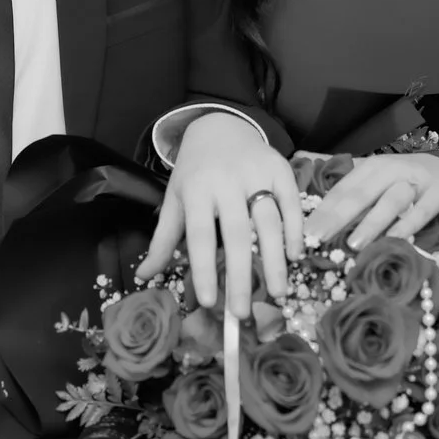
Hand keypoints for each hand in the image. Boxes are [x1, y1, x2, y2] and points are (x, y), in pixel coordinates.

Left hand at [137, 112, 303, 310]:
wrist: (219, 125)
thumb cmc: (195, 172)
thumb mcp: (174, 200)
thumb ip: (163, 240)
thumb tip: (143, 277)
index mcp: (196, 190)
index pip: (200, 235)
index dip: (204, 269)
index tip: (210, 303)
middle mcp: (226, 181)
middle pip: (236, 234)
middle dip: (241, 276)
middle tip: (243, 314)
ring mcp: (256, 174)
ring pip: (268, 221)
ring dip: (275, 260)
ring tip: (278, 293)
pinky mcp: (280, 168)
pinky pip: (291, 203)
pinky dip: (295, 230)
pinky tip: (294, 257)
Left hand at [303, 153, 438, 248]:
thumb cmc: (403, 177)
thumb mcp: (374, 174)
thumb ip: (343, 178)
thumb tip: (300, 158)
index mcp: (370, 167)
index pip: (342, 189)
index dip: (322, 210)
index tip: (303, 232)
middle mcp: (389, 171)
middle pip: (360, 194)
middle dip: (337, 218)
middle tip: (317, 239)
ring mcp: (414, 182)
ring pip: (390, 202)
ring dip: (370, 223)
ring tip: (352, 244)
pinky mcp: (437, 195)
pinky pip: (420, 212)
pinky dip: (406, 226)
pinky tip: (393, 240)